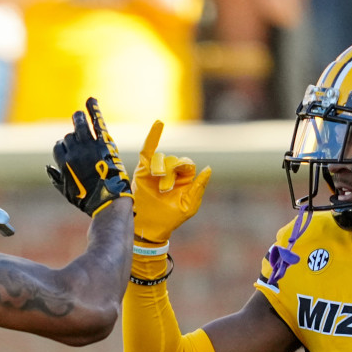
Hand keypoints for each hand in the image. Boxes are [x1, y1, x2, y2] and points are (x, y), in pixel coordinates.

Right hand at [46, 97, 131, 215]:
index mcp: (64, 163)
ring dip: (79, 118)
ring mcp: (89, 146)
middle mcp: (75, 152)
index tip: (69, 149)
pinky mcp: (104, 144)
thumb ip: (56, 179)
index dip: (63, 146)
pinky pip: (97, 123)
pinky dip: (94, 110)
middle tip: (76, 132)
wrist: (108, 200)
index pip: (59, 146)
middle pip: (69, 136)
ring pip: (80, 125)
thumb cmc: (87, 200)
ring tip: (80, 114)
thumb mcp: (67, 192)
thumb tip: (48, 168)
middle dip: (73, 136)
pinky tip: (91, 100)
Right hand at [131, 120, 210, 244]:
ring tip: (156, 180)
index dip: (183, 168)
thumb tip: (208, 168)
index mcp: (184, 178)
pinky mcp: (142, 169)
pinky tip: (159, 123)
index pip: (186, 163)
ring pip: (161, 158)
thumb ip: (199, 187)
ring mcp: (156, 169)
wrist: (150, 227)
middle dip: (170, 174)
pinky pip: (148, 149)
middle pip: (173, 160)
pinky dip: (153, 136)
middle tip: (164, 190)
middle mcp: (170, 171)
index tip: (174, 185)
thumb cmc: (170, 218)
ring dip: (160, 168)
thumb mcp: (188, 205)